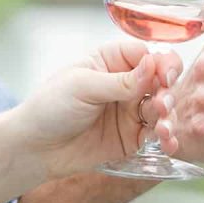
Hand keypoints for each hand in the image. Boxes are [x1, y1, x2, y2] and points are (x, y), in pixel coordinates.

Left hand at [9, 40, 181, 176]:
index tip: (164, 78)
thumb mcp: (82, 87)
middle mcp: (126, 83)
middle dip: (167, 92)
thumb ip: (119, 81)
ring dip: (168, 116)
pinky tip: (168, 143)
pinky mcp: (133, 136)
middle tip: (161, 106)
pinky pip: (157, 134)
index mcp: (113, 61)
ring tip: (162, 130)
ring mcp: (131, 110)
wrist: (35, 148)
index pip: (148, 54)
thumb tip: (152, 64)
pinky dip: (167, 137)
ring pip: (163, 108)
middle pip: (162, 81)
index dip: (162, 64)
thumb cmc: (50, 107)